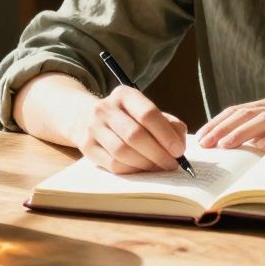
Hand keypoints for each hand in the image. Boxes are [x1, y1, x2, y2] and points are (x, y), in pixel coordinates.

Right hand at [69, 85, 187, 174]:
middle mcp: (105, 108)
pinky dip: (132, 170)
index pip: (148, 113)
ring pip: (122, 152)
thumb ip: (167, 124)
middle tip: (172, 164)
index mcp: (124, 95)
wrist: (85, 117)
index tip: (179, 150)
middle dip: (158, 153)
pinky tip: (141, 170)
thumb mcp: (144, 111)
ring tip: (158, 168)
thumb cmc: (126, 117)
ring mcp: (93, 127)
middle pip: (135, 135)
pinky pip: (112, 164)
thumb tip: (179, 143)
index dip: (166, 134)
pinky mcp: (86, 146)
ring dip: (145, 164)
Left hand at [195, 95, 264, 150]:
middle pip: (248, 112)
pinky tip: (262, 147)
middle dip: (224, 128)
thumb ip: (251, 139)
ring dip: (244, 132)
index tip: (202, 138)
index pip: (237, 110)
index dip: (218, 123)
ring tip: (227, 145)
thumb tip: (218, 149)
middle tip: (208, 143)